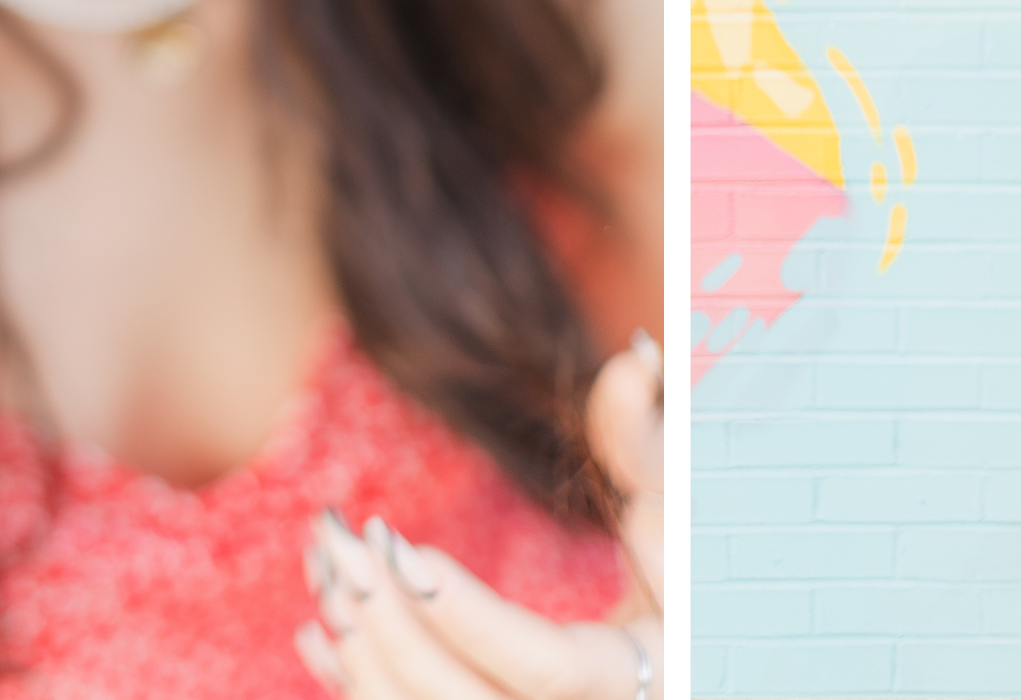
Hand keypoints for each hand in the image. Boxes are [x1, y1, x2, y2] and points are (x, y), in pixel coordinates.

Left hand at [297, 333, 663, 696]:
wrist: (703, 641)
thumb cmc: (694, 565)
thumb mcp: (681, 505)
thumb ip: (646, 439)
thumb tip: (634, 355)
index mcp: (639, 672)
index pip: (543, 665)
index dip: (468, 616)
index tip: (401, 553)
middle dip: (392, 631)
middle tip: (345, 548)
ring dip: (364, 658)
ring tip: (327, 574)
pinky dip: (360, 688)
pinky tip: (318, 633)